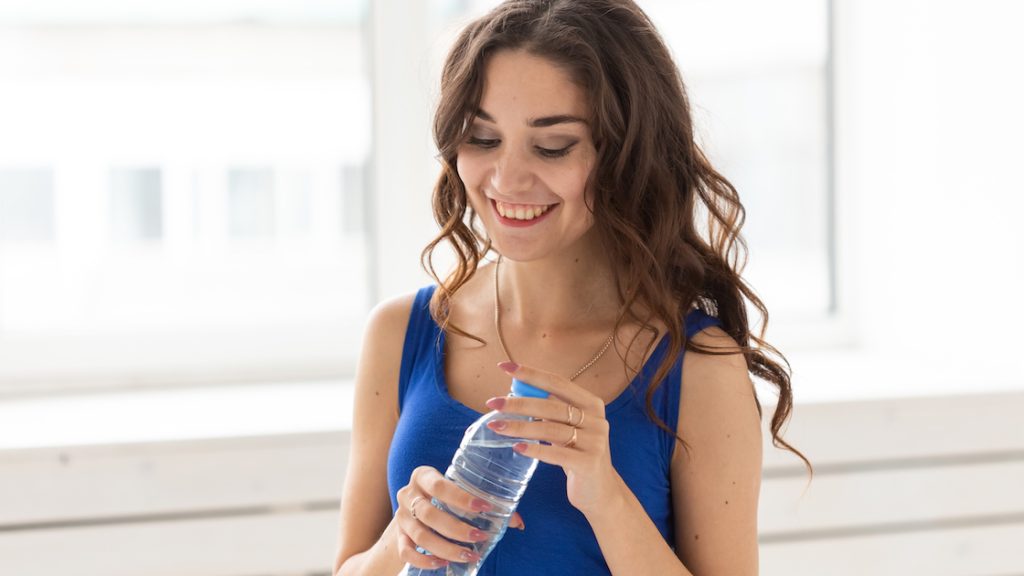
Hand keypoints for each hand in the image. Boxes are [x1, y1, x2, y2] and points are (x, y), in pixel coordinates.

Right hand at [395, 466, 524, 568]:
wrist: (414, 508)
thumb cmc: (444, 497)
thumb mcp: (458, 493)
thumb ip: (484, 503)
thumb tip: (517, 522)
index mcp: (423, 476)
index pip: (439, 486)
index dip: (461, 498)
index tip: (484, 507)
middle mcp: (408, 494)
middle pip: (428, 514)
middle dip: (457, 529)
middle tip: (480, 537)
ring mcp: (400, 516)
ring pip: (420, 536)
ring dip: (446, 548)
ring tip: (469, 555)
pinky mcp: (398, 536)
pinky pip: (406, 552)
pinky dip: (424, 560)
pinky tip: (443, 563)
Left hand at [486, 362, 623, 515]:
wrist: (601, 492)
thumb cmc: (577, 454)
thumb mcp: (567, 429)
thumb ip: (550, 411)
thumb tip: (513, 394)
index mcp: (591, 404)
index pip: (558, 383)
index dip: (531, 374)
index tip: (505, 367)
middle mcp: (597, 420)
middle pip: (552, 406)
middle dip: (519, 403)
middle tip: (493, 403)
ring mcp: (595, 442)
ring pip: (551, 429)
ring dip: (520, 427)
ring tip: (496, 426)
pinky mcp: (589, 463)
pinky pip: (556, 453)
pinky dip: (535, 449)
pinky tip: (517, 447)